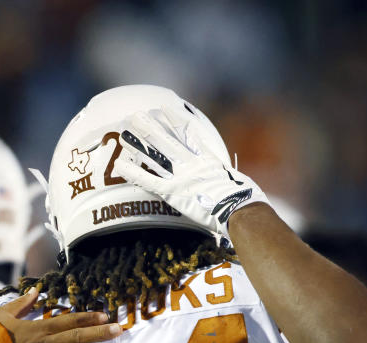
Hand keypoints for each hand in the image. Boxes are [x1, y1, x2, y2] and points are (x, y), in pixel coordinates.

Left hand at [113, 110, 266, 238]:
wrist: (241, 209)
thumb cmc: (246, 201)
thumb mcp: (240, 182)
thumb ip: (229, 178)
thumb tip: (234, 180)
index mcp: (209, 160)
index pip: (189, 135)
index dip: (175, 121)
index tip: (164, 110)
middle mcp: (193, 164)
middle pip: (167, 141)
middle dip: (151, 128)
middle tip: (136, 116)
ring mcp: (182, 176)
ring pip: (156, 155)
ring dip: (139, 143)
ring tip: (124, 131)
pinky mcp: (173, 192)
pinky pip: (149, 180)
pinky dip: (134, 172)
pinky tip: (120, 164)